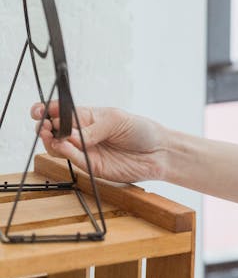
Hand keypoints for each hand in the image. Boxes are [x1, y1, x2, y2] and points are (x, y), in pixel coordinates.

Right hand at [31, 100, 168, 183]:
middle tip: (45, 126)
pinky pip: (73, 160)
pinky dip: (66, 153)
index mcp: (88, 117)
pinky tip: (63, 146)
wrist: (159, 152)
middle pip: (55, 131)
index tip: (38, 111)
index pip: (61, 113)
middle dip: (45, 127)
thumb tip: (71, 136)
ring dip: (51, 141)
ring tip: (52, 135)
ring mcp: (86, 151)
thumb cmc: (141, 130)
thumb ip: (93, 128)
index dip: (46, 111)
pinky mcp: (91, 166)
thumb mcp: (117, 120)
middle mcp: (83, 134)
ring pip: (58, 147)